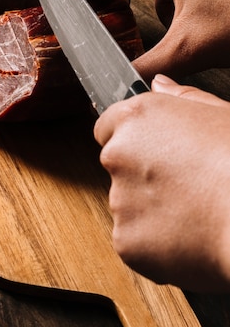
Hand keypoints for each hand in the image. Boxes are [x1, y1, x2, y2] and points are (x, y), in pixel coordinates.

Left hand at [94, 74, 229, 291]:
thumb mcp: (218, 113)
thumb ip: (180, 97)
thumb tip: (160, 84)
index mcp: (135, 118)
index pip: (109, 125)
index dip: (133, 139)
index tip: (153, 150)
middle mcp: (117, 154)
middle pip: (117, 165)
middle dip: (140, 174)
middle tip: (183, 183)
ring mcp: (118, 199)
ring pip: (126, 204)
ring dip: (148, 208)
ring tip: (192, 210)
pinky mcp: (125, 240)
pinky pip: (134, 240)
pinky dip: (154, 243)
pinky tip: (187, 236)